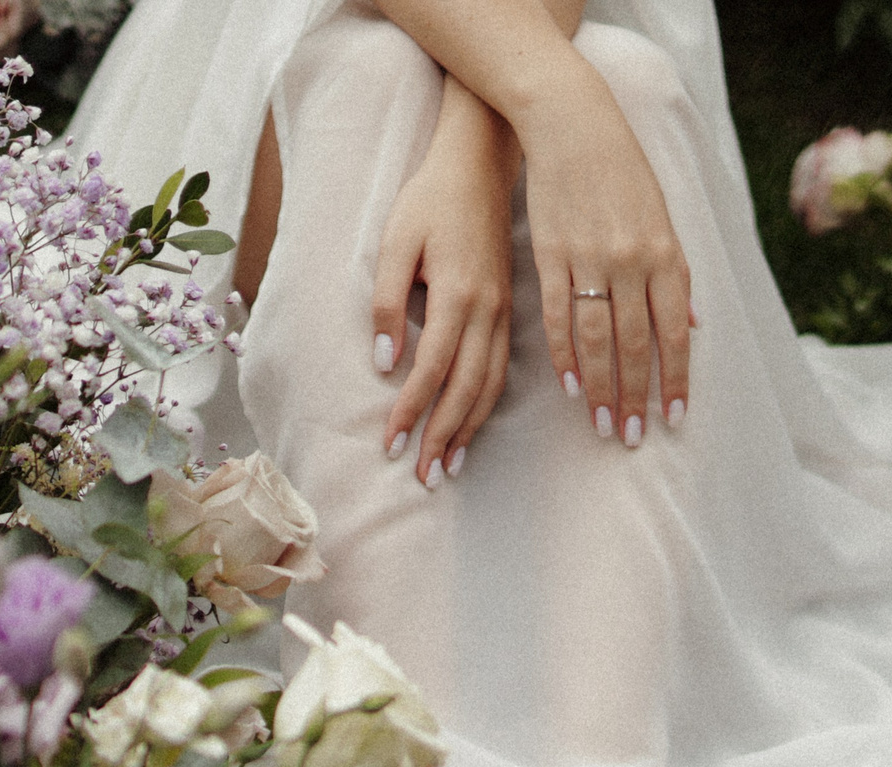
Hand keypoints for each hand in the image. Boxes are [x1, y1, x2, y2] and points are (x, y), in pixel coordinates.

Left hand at [372, 78, 518, 486]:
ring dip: (466, 430)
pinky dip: (485, 405)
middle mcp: (485, 311)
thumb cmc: (431, 200)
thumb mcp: (397, 242)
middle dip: (441, 437)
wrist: (480, 164)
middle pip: (464, 390)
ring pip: (488, 386)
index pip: (430, 370)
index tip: (391, 445)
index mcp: (457, 295)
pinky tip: (472, 426)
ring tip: (446, 465)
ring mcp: (501, 313)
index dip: (410, 412)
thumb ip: (388, 303)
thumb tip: (384, 361)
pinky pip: (500, 370)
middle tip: (422, 477)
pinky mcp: (506, 311)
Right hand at [516, 64, 691, 445]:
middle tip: (632, 436)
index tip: (673, 417)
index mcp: (665, 254)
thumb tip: (692, 325)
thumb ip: (677, 275)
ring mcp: (590, 259)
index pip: (674, 332)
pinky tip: (570, 384)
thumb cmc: (624, 172)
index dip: (675, 379)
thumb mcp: (662, 218)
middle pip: (636, 345)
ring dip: (601, 387)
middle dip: (636, 396)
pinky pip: (559, 314)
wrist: (574, 125)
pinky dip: (563, 353)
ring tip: (603, 423)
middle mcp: (631, 262)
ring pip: (597, 338)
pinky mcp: (551, 255)